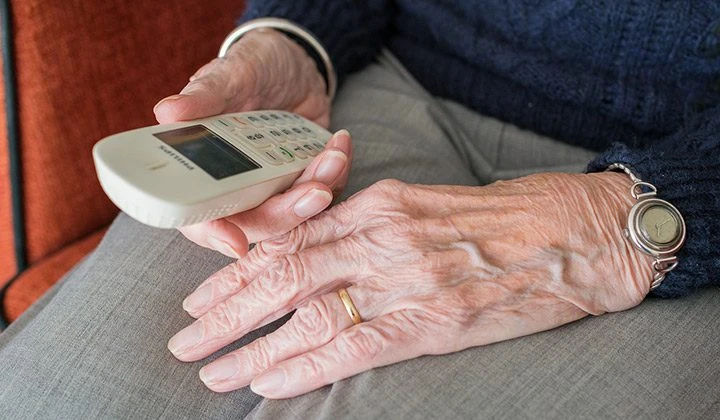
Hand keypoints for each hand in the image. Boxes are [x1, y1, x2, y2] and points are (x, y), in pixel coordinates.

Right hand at [153, 29, 350, 256]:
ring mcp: (274, 187)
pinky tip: (340, 144)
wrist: (293, 61)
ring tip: (333, 156)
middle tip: (316, 191)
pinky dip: (337, 174)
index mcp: (204, 172)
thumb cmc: (250, 67)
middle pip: (258, 224)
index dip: (215, 234)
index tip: (236, 243)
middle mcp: (238, 188)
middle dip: (288, 213)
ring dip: (320, 189)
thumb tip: (167, 112)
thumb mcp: (228, 76)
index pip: (200, 218)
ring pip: (296, 213)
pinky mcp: (304, 180)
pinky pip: (325, 192)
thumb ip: (204, 97)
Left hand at [168, 172, 652, 397]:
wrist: (574, 234)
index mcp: (381, 204)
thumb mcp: (427, 205)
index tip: (203, 296)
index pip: (291, 239)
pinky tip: (268, 384)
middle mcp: (384, 237)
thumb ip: (372, 226)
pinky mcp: (433, 320)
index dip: (239, 270)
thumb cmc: (504, 217)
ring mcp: (406, 279)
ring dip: (252, 347)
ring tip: (210, 370)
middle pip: (284, 274)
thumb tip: (320, 254)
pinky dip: (303, 366)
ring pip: (307, 313)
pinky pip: (352, 345)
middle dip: (226, 310)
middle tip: (184, 338)